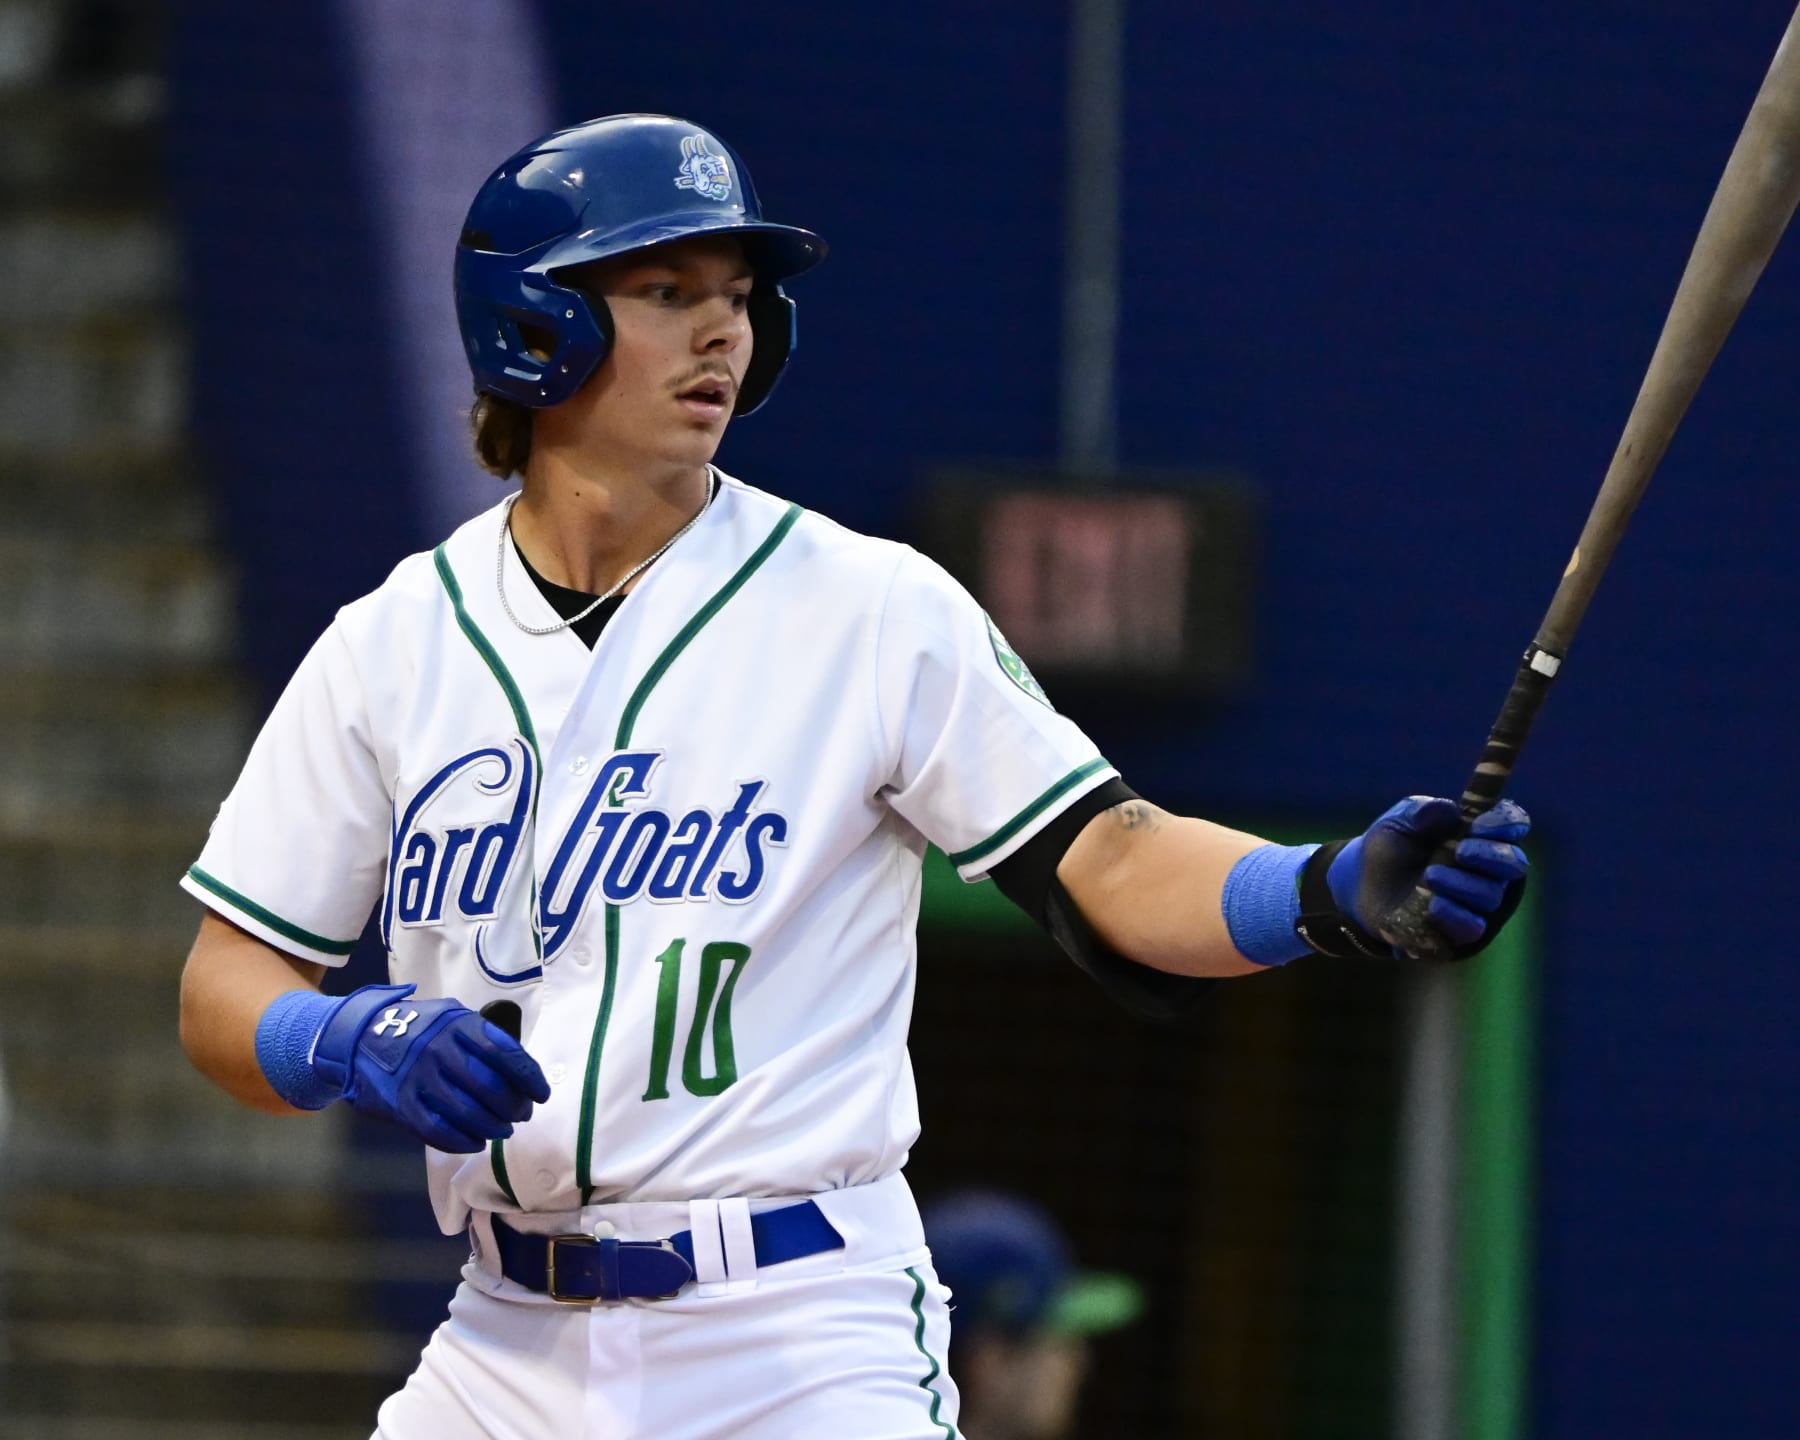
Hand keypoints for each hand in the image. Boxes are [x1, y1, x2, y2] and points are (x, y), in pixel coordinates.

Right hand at [310, 984, 550, 1151]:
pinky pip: (438, 1131)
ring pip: (467, 1113)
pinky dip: (463, 1141)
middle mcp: (438, 1049)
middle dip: (514, 1107)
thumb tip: (521, 1069)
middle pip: (490, 1087)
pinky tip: (476, 1142)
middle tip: (522, 1115)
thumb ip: (481, 1035)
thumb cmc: (418, 1028)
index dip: (529, 1077)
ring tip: (502, 1130)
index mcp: (458, 1024)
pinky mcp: (401, 1104)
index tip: (541, 1094)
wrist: (358, 1037)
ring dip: (493, 1127)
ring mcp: (418, 1078)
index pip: (504, 1053)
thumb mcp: (451, 1015)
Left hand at [1325, 796, 1529, 957]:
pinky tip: (1434, 905)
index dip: (1505, 823)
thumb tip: (1448, 809)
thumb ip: (1420, 811)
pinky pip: (1472, 927)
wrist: (1361, 886)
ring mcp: (1477, 903)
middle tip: (1460, 850)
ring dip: (1463, 884)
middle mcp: (1486, 869)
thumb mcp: (1396, 823)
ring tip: (1430, 876)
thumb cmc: (1388, 848)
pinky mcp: (1460, 931)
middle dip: (1490, 856)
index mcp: (1478, 835)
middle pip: (1513, 864)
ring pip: (1491, 896)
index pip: (1512, 825)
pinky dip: (1455, 914)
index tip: (1480, 824)